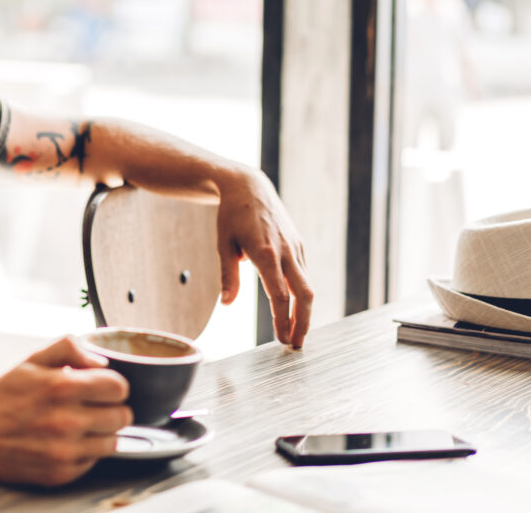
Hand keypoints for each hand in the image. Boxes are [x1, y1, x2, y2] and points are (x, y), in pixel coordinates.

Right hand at [0, 337, 129, 485]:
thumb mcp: (32, 360)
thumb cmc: (4, 395)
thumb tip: (102, 362)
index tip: (102, 387)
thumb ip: (70, 348)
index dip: (113, 385)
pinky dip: (86, 451)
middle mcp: (67, 422)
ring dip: (103, 432)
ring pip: (114, 442)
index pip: (119, 388)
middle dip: (111, 407)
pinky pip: (94, 461)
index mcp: (62, 387)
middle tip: (93, 405)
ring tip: (81, 424)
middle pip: (123, 416)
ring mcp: (65, 452)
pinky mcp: (61, 474)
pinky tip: (67, 441)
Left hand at [216, 167, 312, 347]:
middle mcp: (286, 251)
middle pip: (304, 294)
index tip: (282, 340)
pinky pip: (303, 273)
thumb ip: (228, 275)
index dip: (282, 320)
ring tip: (295, 331)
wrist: (248, 185)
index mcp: (265, 253)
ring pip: (307, 285)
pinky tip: (294, 307)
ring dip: (303, 311)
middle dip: (303, 322)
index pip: (279, 295)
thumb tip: (227, 303)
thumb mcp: (223, 244)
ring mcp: (295, 247)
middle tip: (296, 345)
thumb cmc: (231, 215)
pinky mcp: (298, 244)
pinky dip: (301, 294)